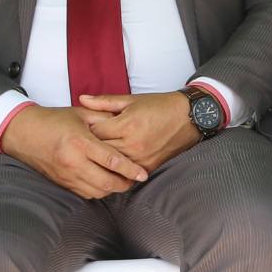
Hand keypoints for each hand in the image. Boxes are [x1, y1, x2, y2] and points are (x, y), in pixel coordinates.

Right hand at [1, 104, 147, 198]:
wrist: (23, 132)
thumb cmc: (53, 120)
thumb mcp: (81, 113)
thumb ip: (104, 118)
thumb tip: (125, 123)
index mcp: (80, 142)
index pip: (112, 161)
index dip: (130, 169)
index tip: (142, 174)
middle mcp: (73, 162)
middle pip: (106, 182)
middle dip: (124, 184)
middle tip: (134, 180)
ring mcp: (66, 175)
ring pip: (97, 191)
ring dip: (112, 189)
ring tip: (121, 181)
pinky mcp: (61, 183)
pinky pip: (85, 193)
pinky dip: (98, 191)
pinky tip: (104, 183)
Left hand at [81, 92, 200, 173]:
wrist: (188, 117)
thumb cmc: (160, 106)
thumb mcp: (131, 100)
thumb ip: (104, 102)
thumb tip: (82, 99)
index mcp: (126, 124)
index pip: (95, 133)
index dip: (86, 131)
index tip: (82, 130)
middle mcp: (133, 144)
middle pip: (100, 151)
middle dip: (91, 147)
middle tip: (83, 145)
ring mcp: (141, 158)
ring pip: (112, 165)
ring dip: (102, 161)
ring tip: (93, 156)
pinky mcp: (149, 167)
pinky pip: (126, 173)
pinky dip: (118, 169)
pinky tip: (112, 165)